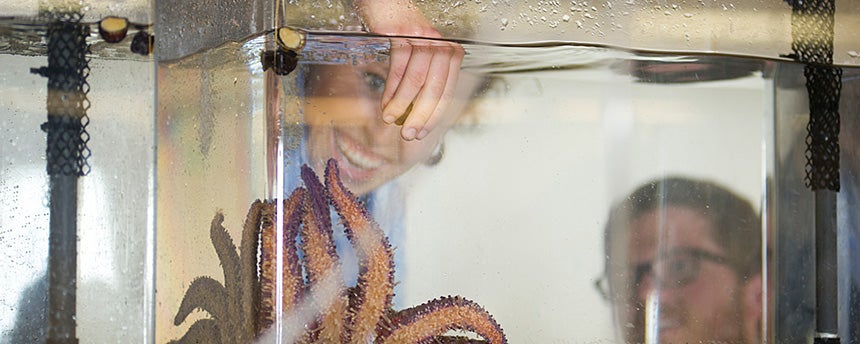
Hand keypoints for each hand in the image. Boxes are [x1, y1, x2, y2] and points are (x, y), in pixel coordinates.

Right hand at [354, 0, 464, 140]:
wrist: (387, 3)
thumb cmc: (403, 33)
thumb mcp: (421, 56)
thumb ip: (424, 82)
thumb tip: (416, 118)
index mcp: (451, 53)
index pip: (446, 91)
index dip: (434, 116)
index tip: (422, 133)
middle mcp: (441, 44)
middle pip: (433, 89)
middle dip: (419, 116)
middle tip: (407, 134)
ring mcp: (423, 38)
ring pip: (415, 81)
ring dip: (401, 105)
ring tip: (389, 120)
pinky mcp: (402, 34)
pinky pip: (398, 68)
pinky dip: (390, 90)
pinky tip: (385, 103)